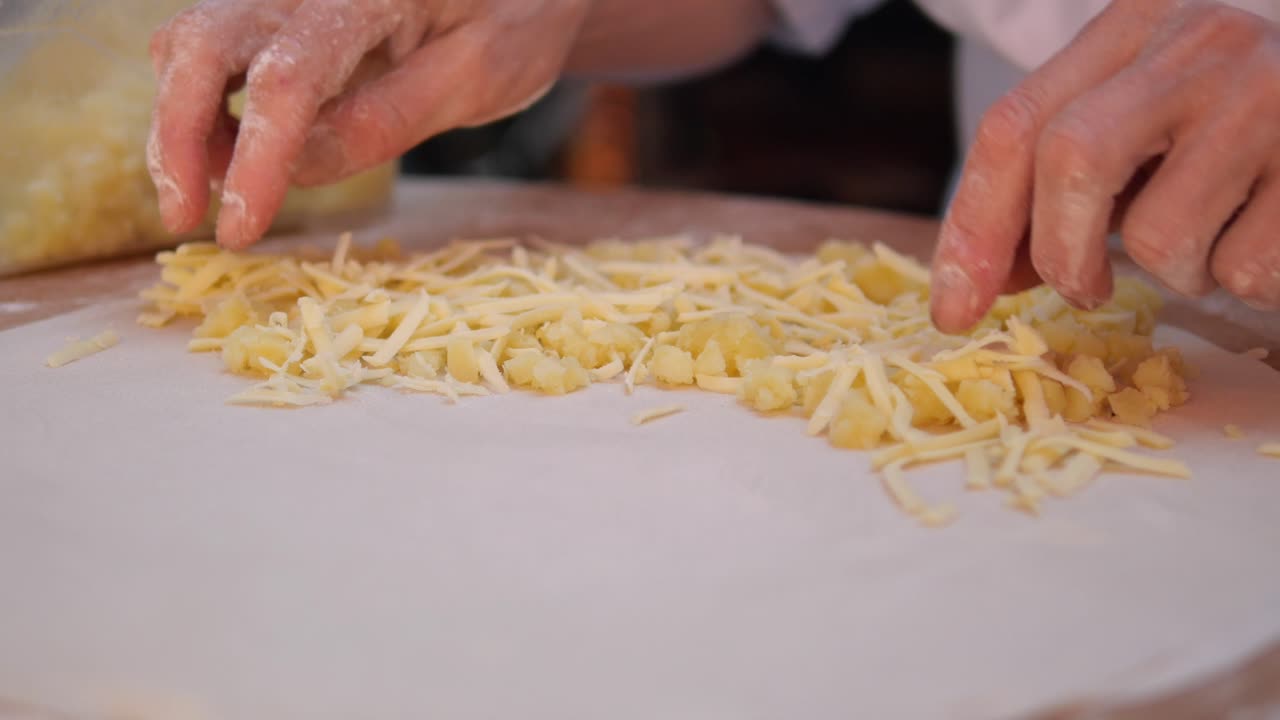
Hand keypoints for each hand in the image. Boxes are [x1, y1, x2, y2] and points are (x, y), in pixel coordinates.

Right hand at [148, 0, 591, 248]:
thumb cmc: (514, 19)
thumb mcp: (476, 77)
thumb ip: (388, 119)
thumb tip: (295, 169)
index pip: (287, 79)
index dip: (255, 161)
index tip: (239, 229)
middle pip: (202, 45)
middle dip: (177, 138)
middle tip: (184, 219)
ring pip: (192, 43)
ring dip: (184, 123)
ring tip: (218, 192)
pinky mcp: (277, 6)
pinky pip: (213, 44)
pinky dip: (205, 104)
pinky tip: (234, 154)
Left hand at [931, 0, 1279, 331]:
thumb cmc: (1234, 119)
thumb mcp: (1139, 123)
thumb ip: (1056, 188)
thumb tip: (979, 282)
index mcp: (1135, 25)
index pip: (1016, 125)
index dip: (972, 227)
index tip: (953, 307)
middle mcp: (1201, 43)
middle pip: (1071, 158)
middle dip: (1059, 252)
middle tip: (1083, 287)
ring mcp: (1271, 96)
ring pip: (1160, 234)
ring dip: (1173, 270)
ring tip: (1217, 228)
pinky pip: (1243, 267)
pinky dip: (1244, 277)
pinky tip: (1268, 230)